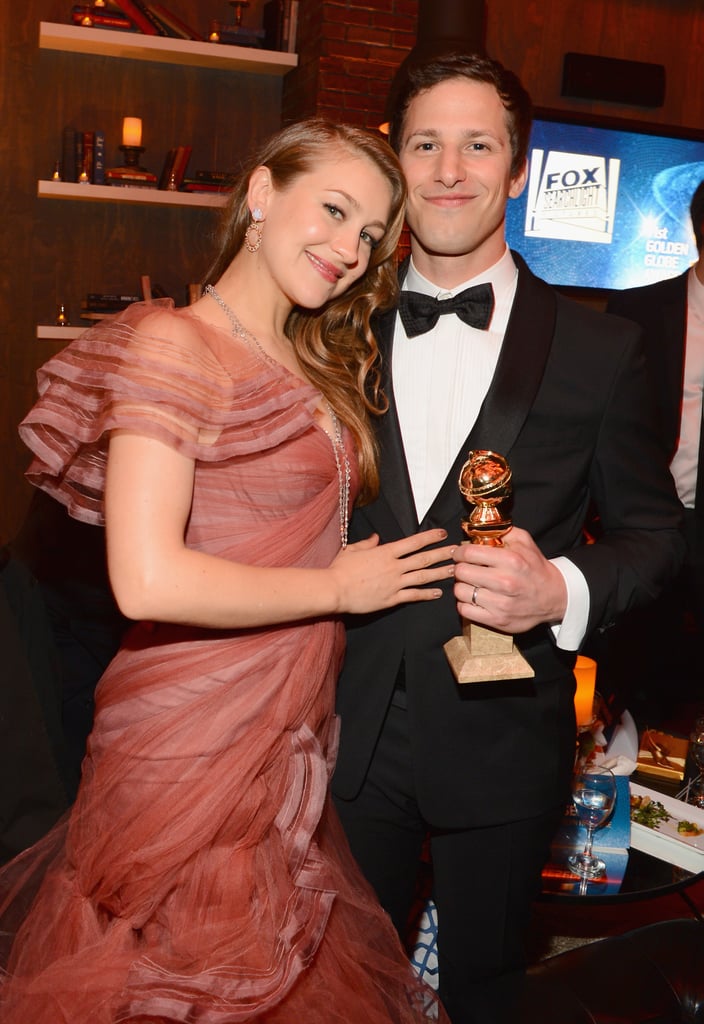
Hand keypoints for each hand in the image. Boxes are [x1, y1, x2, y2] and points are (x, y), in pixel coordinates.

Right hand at [330, 529, 454, 613]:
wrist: (334, 590)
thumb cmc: (340, 569)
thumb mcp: (353, 549)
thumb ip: (367, 543)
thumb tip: (376, 537)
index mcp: (385, 552)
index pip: (413, 542)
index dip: (430, 537)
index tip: (443, 534)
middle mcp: (394, 567)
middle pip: (424, 559)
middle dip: (442, 554)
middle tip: (458, 552)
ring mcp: (395, 583)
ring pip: (423, 577)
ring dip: (440, 573)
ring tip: (454, 571)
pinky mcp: (392, 599)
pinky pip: (413, 596)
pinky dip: (426, 594)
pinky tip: (437, 593)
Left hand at [452, 526, 566, 632]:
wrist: (554, 596)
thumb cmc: (536, 568)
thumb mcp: (524, 542)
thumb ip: (502, 532)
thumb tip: (477, 529)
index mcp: (510, 560)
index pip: (469, 553)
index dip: (460, 552)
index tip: (460, 554)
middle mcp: (505, 582)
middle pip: (461, 572)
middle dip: (460, 568)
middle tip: (465, 568)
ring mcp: (501, 603)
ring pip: (460, 592)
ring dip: (462, 586)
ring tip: (470, 584)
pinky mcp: (498, 619)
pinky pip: (465, 610)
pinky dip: (464, 604)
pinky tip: (473, 598)